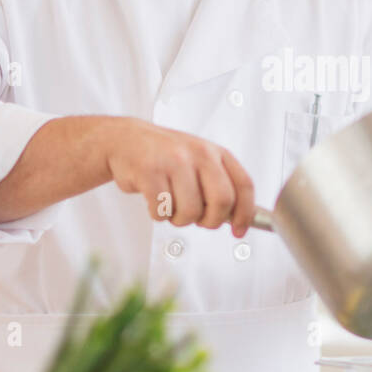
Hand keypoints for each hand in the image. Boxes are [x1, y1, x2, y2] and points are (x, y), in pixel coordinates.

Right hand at [100, 117, 255, 236]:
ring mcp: (174, 161)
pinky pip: (162, 211)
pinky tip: (154, 200)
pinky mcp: (150, 171)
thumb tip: (238, 219)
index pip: (244, 185)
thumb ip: (219, 185)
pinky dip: (158, 214)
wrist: (126, 141)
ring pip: (190, 211)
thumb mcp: (199, 161)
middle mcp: (199, 153)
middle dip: (211, 221)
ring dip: (179, 219)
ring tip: (171, 205)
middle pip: (222, 201)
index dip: (245, 213)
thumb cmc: (165, 157)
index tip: (239, 231)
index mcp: (216, 152)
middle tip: (199, 220)